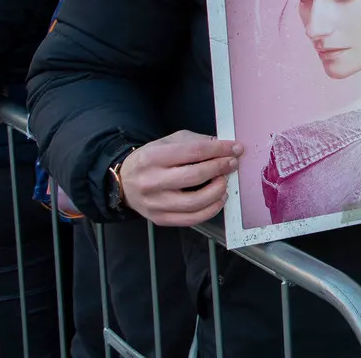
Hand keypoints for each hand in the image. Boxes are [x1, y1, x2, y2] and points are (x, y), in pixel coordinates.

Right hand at [118, 131, 239, 227]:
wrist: (124, 182)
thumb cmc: (152, 160)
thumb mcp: (169, 142)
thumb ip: (196, 142)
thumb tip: (224, 147)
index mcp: (153, 157)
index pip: (193, 152)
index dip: (220, 149)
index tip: (236, 148)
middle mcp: (151, 181)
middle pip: (195, 176)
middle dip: (220, 168)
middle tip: (232, 164)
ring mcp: (155, 203)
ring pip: (194, 202)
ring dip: (218, 191)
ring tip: (225, 182)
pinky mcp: (160, 219)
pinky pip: (191, 219)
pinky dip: (211, 210)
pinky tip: (218, 199)